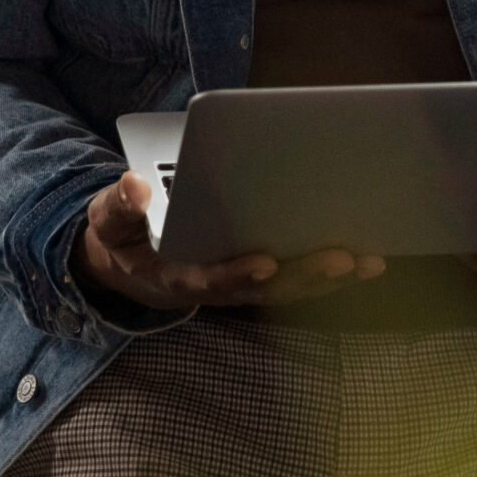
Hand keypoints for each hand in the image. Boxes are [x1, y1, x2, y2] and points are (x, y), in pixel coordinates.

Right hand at [73, 171, 386, 312]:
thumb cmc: (122, 237)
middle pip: (265, 290)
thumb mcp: (107, 221)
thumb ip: (119, 206)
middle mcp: (214, 287)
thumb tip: (134, 185)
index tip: (265, 264)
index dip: (236, 275)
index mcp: (175, 275)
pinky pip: (297, 280)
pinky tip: (365, 260)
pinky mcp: (258, 279)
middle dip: (304, 276)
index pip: (208, 280)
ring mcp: (239, 286)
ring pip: (288, 289)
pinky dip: (330, 273)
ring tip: (368, 262)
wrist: (129, 266)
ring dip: (329, 279)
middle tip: (342, 260)